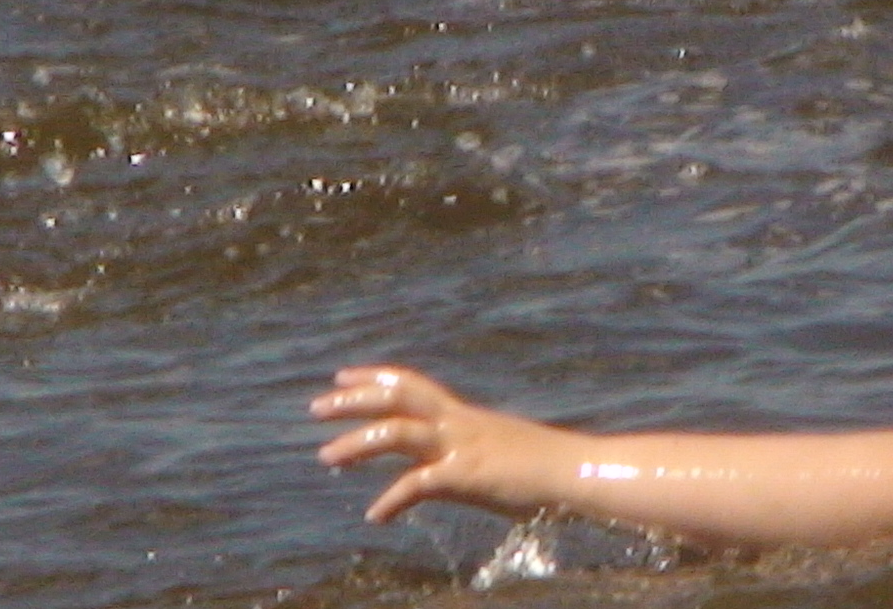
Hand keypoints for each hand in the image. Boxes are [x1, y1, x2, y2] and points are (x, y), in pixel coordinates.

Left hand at [311, 364, 565, 523]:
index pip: (410, 384)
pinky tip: (376, 516)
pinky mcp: (467, 475)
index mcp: (463, 415)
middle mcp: (458, 422)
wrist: (576, 472)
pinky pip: (419, 483)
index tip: (342, 376)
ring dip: (357, 443)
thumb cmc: (542, 468)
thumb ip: (462, 456)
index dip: (373, 378)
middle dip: (353, 399)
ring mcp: (461, 446)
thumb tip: (438, 472)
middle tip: (316, 406)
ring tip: (326, 459)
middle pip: (396, 397)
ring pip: (397, 432)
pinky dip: (392, 499)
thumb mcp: (495, 453)